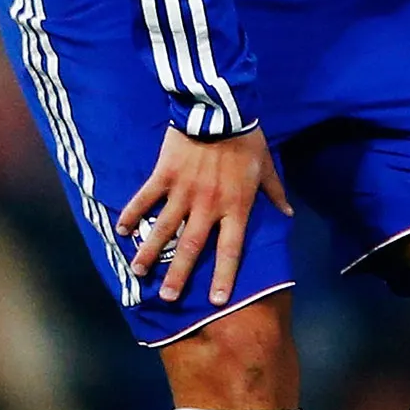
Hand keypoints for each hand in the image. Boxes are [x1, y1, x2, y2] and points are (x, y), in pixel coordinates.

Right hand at [116, 126, 292, 305]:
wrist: (221, 109)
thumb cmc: (247, 139)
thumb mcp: (267, 166)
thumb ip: (275, 193)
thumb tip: (288, 214)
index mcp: (236, 205)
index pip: (230, 248)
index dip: (224, 275)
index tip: (217, 300)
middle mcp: (208, 205)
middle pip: (192, 246)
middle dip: (178, 274)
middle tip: (167, 298)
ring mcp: (184, 191)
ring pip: (163, 228)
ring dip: (149, 252)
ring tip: (137, 272)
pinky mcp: (165, 176)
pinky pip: (145, 199)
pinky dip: (131, 214)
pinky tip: (121, 231)